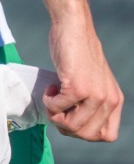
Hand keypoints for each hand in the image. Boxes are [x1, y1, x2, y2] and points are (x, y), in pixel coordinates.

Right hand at [44, 15, 122, 141]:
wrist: (73, 28)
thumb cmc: (78, 52)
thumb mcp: (94, 82)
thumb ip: (91, 101)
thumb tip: (73, 122)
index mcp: (115, 101)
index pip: (107, 135)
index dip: (86, 132)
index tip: (72, 117)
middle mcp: (109, 101)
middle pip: (86, 135)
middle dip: (66, 127)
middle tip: (57, 109)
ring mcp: (94, 96)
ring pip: (72, 126)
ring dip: (55, 116)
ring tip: (53, 98)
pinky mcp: (77, 88)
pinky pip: (58, 108)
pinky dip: (49, 102)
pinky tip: (51, 88)